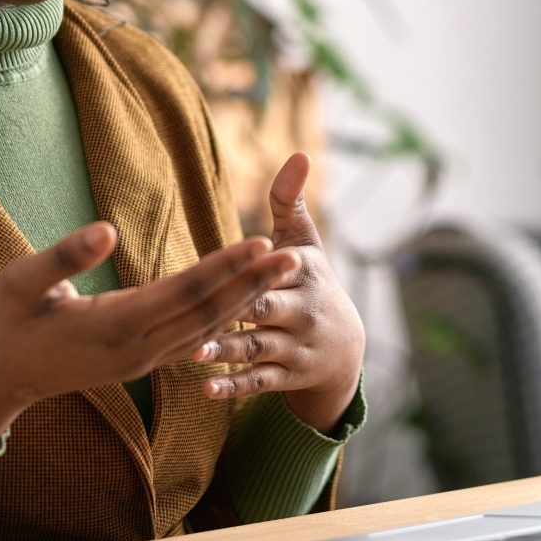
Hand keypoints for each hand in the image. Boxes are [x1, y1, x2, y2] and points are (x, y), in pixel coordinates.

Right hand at [0, 221, 301, 442]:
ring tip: (278, 272)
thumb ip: (65, 255)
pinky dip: (220, 320)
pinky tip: (241, 304)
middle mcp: (136, 348)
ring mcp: (140, 361)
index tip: (260, 241)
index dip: (225, 265)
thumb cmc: (4, 322)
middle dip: (253, 283)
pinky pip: (190, 341)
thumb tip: (106, 228)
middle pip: (208, 312)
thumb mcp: (22, 281)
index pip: (185, 291)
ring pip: (205, 330)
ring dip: (244, 300)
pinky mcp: (137, 364)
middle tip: (294, 255)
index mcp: (114, 324)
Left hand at [192, 153, 365, 432]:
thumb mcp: (306, 242)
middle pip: (268, 310)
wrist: (345, 348)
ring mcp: (294, 348)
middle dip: (243, 311)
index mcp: (304, 276)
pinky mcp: (284, 377)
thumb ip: (290, 200)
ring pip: (258, 350)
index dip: (265, 266)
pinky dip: (234, 386)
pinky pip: (258, 384)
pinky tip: (206, 388)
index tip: (244, 260)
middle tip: (204, 313)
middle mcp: (301, 313)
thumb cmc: (311, 282)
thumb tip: (299, 152)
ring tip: (195, 352)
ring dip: (227, 351)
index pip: (280, 269)